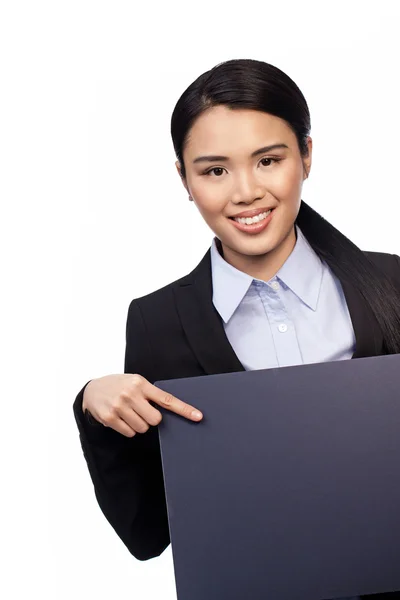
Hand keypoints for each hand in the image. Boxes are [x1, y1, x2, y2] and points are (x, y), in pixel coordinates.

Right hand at [82, 373, 202, 437]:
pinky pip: (129, 433)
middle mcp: (131, 394)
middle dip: (151, 419)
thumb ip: (150, 394)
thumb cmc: (120, 386)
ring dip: (138, 424)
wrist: (92, 389)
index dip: (184, 409)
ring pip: (142, 428)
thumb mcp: (135, 382)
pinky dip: (128, 429)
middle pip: (155, 420)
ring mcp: (119, 406)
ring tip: (128, 412)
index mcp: (141, 383)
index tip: (198, 416)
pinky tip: (120, 418)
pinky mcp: (110, 417)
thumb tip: (169, 412)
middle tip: (142, 411)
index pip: (167, 399)